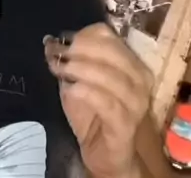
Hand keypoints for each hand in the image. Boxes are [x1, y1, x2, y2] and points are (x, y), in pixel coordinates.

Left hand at [44, 22, 152, 177]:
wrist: (106, 156)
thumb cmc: (94, 114)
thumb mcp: (79, 82)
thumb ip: (70, 61)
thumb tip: (50, 41)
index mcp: (130, 62)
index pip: (107, 35)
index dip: (81, 35)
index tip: (60, 41)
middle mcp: (139, 80)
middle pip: (110, 51)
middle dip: (80, 48)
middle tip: (57, 53)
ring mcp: (136, 103)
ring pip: (110, 76)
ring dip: (81, 68)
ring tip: (60, 69)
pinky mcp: (126, 125)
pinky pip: (107, 103)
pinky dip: (87, 92)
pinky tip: (71, 89)